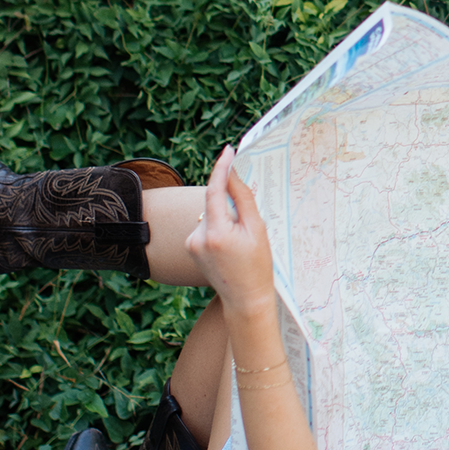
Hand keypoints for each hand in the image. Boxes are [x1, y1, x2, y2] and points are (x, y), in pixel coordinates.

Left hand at [184, 146, 275, 318]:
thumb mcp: (256, 230)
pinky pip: (206, 226)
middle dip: (230, 203)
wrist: (245, 299)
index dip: (222, 168)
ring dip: (225, 217)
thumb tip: (232, 174)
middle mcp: (197, 237)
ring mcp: (192, 243)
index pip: (215, 190)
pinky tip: (229, 247)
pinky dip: (219, 227)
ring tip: (240, 242)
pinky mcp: (190, 248)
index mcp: (216, 232)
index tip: (229, 150)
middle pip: (214, 202)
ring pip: (210, 214)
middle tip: (248, 224)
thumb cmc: (257, 266)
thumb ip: (243, 199)